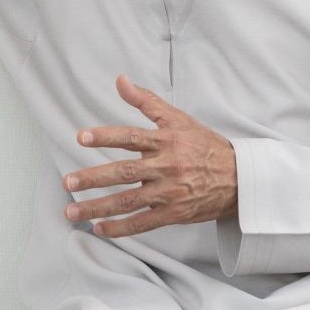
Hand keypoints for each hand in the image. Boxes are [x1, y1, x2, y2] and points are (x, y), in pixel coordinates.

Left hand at [61, 75, 237, 238]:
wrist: (241, 178)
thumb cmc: (204, 145)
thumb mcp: (178, 119)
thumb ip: (146, 101)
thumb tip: (120, 80)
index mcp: (166, 141)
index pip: (130, 137)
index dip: (105, 137)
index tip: (81, 137)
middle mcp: (166, 166)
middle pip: (125, 172)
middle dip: (93, 178)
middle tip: (67, 182)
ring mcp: (170, 192)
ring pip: (129, 201)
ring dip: (98, 207)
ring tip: (72, 210)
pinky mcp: (175, 213)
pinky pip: (144, 222)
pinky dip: (121, 228)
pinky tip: (99, 228)